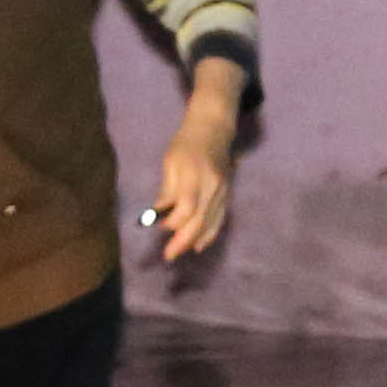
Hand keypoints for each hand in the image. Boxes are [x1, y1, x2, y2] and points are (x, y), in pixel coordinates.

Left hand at [149, 76, 239, 264]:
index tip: (158, 226)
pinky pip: (219, 220)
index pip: (187, 206)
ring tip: (179, 253)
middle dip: (183, 241)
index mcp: (196, 174)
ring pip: (211, 223)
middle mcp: (213, 186)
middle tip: (168, 256)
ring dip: (194, 241)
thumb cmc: (186, 144)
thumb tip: (158, 215)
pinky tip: (198, 245)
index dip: (173, 221)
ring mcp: (223, 192)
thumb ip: (167, 189)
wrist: (214, 130)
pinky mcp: (227, 195)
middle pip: (200, 220)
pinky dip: (209, 234)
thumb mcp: (170, 162)